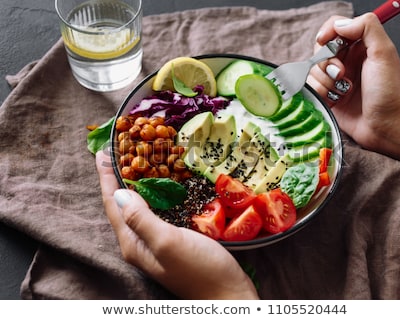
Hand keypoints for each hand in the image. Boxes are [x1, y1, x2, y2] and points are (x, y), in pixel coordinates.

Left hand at [96, 150, 258, 298]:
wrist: (228, 295)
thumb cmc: (201, 270)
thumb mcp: (168, 242)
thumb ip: (141, 219)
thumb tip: (119, 193)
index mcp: (133, 243)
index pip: (114, 205)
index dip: (106, 178)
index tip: (102, 151)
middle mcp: (140, 243)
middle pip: (123, 205)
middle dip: (118, 177)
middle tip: (119, 151)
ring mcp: (157, 242)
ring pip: (141, 207)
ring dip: (137, 183)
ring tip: (138, 161)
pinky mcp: (174, 240)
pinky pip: (158, 211)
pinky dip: (157, 193)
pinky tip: (164, 184)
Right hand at [308, 13, 399, 153]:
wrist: (388, 126)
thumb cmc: (390, 92)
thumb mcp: (384, 52)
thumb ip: (366, 27)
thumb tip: (339, 24)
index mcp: (361, 45)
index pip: (335, 27)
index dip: (327, 32)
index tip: (325, 41)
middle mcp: (347, 60)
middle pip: (319, 49)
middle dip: (326, 61)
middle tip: (341, 74)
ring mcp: (336, 79)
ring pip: (313, 70)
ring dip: (326, 81)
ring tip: (343, 91)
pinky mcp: (328, 97)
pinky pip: (312, 88)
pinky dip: (321, 93)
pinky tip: (336, 100)